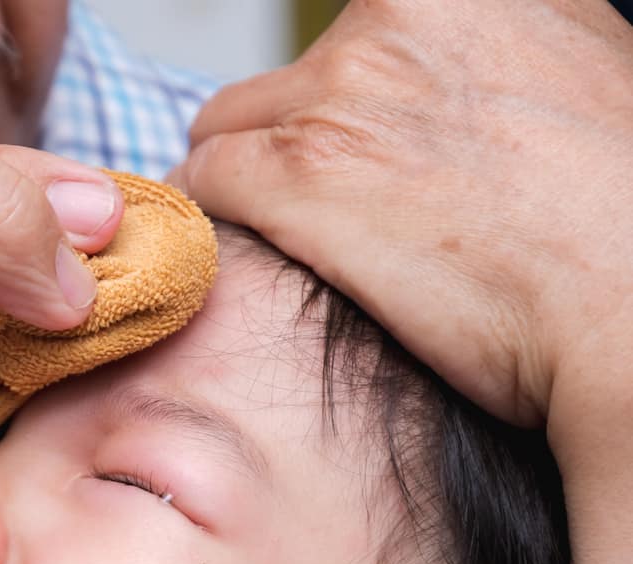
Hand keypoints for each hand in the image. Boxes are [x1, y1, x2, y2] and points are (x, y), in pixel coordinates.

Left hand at [172, 0, 632, 427]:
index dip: (334, 97)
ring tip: (280, 247)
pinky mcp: (291, 172)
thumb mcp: (571, 77)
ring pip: (222, 128)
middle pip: (280, 80)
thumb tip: (451, 71)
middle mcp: (395, 16)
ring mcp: (339, 90)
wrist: (624, 308)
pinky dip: (205, 223)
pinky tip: (235, 264)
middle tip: (323, 215)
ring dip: (238, 183)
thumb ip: (486, 58)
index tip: (344, 146)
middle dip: (286, 143)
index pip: (349, 31)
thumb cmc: (611, 220)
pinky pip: (198, 183)